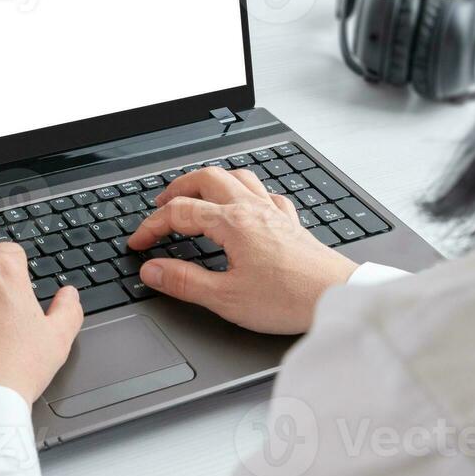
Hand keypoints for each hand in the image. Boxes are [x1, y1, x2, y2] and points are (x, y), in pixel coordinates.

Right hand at [126, 166, 359, 333]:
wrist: (337, 297)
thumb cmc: (288, 299)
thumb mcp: (226, 298)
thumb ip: (184, 282)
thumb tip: (152, 270)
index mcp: (232, 223)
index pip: (180, 213)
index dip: (152, 226)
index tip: (138, 243)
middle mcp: (252, 209)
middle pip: (206, 178)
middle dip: (178, 188)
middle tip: (161, 205)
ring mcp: (273, 212)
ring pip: (237, 176)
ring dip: (211, 181)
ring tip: (197, 194)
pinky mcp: (291, 223)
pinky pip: (266, 192)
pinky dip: (248, 191)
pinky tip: (246, 203)